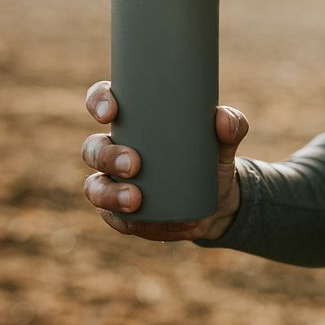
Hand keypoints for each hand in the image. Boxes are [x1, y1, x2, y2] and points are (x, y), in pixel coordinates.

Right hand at [81, 80, 248, 241]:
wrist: (217, 200)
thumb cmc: (211, 157)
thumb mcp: (225, 141)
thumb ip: (232, 124)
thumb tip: (222, 118)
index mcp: (133, 122)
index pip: (104, 102)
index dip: (99, 102)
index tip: (111, 111)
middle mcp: (115, 150)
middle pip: (93, 148)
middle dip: (107, 156)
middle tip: (134, 165)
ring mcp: (114, 184)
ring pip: (95, 187)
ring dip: (110, 194)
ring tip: (136, 200)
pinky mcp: (122, 214)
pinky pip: (115, 220)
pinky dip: (132, 223)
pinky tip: (146, 223)